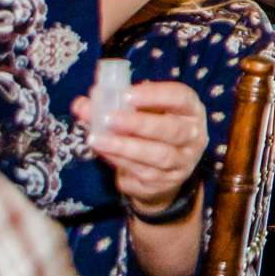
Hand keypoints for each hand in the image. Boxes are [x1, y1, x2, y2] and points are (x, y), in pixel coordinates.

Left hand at [77, 80, 208, 214]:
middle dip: (140, 124)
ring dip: (125, 146)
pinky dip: (120, 160)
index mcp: (190, 111)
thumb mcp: (140, 113)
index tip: (127, 94)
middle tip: (110, 118)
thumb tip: (81, 104)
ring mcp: (182, 162)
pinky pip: (143, 171)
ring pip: (158, 155)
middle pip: (173, 130)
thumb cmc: (152, 131)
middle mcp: (193, 136)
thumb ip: (113, 104)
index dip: (156, 95)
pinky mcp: (166, 181)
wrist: (162, 171)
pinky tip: (103, 151)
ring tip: (97, 139)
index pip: (181, 98)